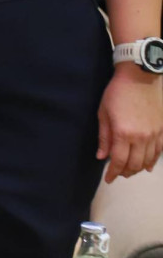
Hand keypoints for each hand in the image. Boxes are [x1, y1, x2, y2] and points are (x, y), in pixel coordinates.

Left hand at [97, 67, 162, 182]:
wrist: (139, 78)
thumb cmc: (116, 93)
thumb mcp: (103, 113)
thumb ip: (104, 137)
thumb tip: (102, 156)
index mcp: (123, 133)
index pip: (118, 160)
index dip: (113, 172)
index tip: (108, 179)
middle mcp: (141, 137)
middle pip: (134, 164)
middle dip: (125, 172)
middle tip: (118, 174)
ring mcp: (154, 134)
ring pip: (147, 160)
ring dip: (138, 168)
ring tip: (129, 171)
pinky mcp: (162, 130)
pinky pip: (159, 151)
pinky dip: (152, 161)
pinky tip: (147, 166)